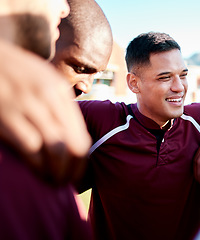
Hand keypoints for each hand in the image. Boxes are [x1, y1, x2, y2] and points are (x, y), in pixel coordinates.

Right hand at [0, 40, 90, 183]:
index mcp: (60, 92)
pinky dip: (36, 164)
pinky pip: (30, 147)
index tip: (77, 173)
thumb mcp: (43, 79)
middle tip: (66, 182)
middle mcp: (49, 98)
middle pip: (74, 145)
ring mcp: (27, 105)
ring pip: (56, 148)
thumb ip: (59, 105)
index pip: (81, 135)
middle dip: (73, 170)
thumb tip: (74, 138)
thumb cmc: (16, 73)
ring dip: (56, 171)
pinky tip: (36, 171)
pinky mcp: (6, 114)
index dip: (82, 161)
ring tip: (53, 180)